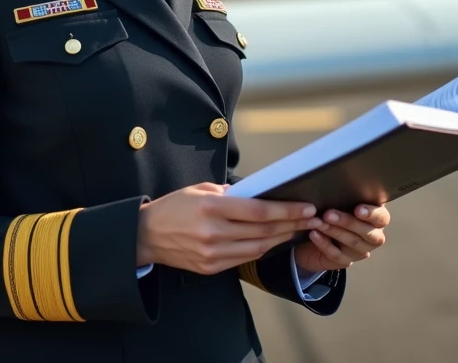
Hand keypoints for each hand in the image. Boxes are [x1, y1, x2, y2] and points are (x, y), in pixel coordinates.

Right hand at [137, 182, 321, 274]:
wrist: (145, 236)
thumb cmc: (173, 207)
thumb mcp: (198, 190)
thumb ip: (230, 193)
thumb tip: (258, 194)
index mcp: (210, 207)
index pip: (258, 211)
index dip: (287, 211)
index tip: (306, 207)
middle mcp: (213, 232)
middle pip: (264, 231)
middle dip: (292, 224)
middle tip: (312, 218)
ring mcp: (212, 253)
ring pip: (258, 248)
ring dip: (282, 239)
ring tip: (298, 229)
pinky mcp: (210, 267)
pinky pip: (244, 259)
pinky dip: (262, 250)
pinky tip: (274, 241)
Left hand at [293, 203, 389, 271]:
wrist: (319, 233)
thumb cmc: (336, 210)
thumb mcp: (342, 201)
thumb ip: (347, 196)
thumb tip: (340, 182)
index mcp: (376, 219)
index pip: (382, 218)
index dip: (371, 214)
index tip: (358, 209)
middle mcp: (373, 236)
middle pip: (367, 232)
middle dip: (347, 222)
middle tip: (328, 214)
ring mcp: (360, 251)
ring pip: (352, 243)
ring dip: (334, 231)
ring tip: (319, 222)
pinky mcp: (345, 261)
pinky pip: (337, 255)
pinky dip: (324, 244)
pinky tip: (314, 234)